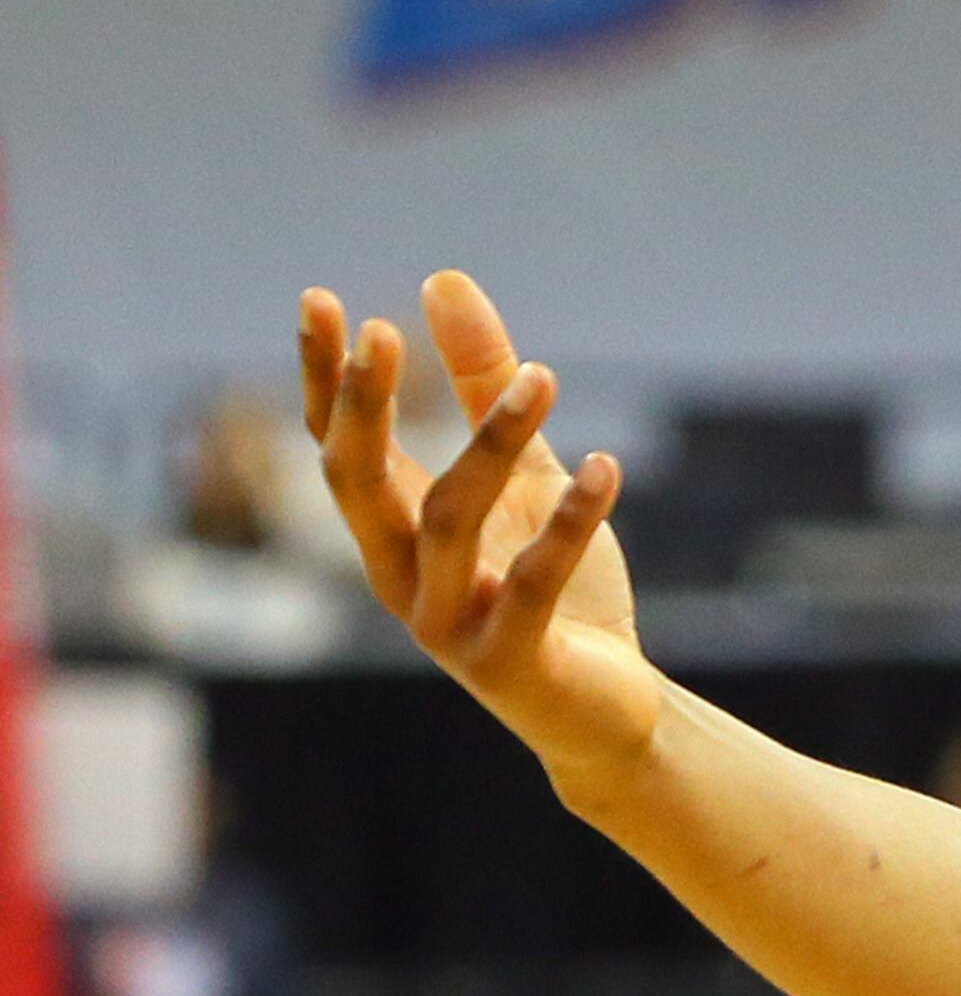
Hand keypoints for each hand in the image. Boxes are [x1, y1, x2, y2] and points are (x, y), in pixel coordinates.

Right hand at [299, 274, 659, 788]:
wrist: (608, 715)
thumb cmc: (556, 594)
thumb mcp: (525, 480)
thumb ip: (485, 388)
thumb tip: (441, 281)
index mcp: (395, 535)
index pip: (337, 447)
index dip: (321, 379)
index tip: (318, 300)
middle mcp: (402, 579)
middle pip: (358, 483)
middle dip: (364, 409)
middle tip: (381, 334)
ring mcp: (449, 625)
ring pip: (450, 522)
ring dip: (494, 444)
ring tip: (546, 379)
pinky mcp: (511, 663)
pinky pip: (532, 584)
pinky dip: (570, 524)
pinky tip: (606, 468)